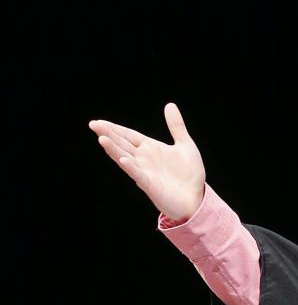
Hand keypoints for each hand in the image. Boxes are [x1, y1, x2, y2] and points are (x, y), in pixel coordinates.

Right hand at [89, 102, 204, 221]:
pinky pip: (138, 175)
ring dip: (114, 149)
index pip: (128, 135)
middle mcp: (144, 159)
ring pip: (125, 158)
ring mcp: (146, 172)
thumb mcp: (186, 145)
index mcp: (150, 148)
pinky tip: (122, 159)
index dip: (114, 128)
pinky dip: (131, 167)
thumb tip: (170, 105)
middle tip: (93, 125)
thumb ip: (177, 126)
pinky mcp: (151, 186)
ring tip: (101, 139)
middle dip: (108, 134)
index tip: (98, 122)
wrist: (197, 199)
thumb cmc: (190, 175)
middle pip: (122, 144)